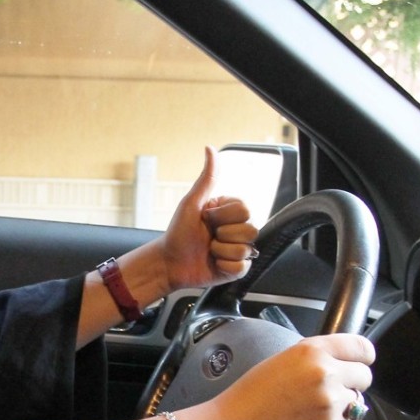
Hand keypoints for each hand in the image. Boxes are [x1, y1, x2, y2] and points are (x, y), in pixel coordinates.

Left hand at [157, 146, 257, 292]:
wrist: (169, 262)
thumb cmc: (177, 232)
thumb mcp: (192, 203)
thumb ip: (207, 178)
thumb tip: (210, 148)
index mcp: (229, 213)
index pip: (245, 210)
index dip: (222, 216)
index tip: (205, 218)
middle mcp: (237, 230)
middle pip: (251, 229)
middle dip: (223, 234)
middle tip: (207, 236)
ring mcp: (238, 250)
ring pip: (246, 249)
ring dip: (221, 251)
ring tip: (208, 250)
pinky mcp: (237, 270)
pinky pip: (242, 267)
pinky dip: (224, 266)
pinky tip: (213, 263)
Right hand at [183, 333, 375, 419]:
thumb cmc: (248, 397)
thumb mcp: (280, 361)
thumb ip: (312, 358)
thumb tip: (340, 364)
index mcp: (310, 350)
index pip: (361, 347)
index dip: (362, 357)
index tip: (358, 363)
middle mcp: (324, 372)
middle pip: (365, 376)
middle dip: (351, 384)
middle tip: (328, 392)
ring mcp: (329, 401)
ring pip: (358, 402)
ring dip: (343, 407)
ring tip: (313, 411)